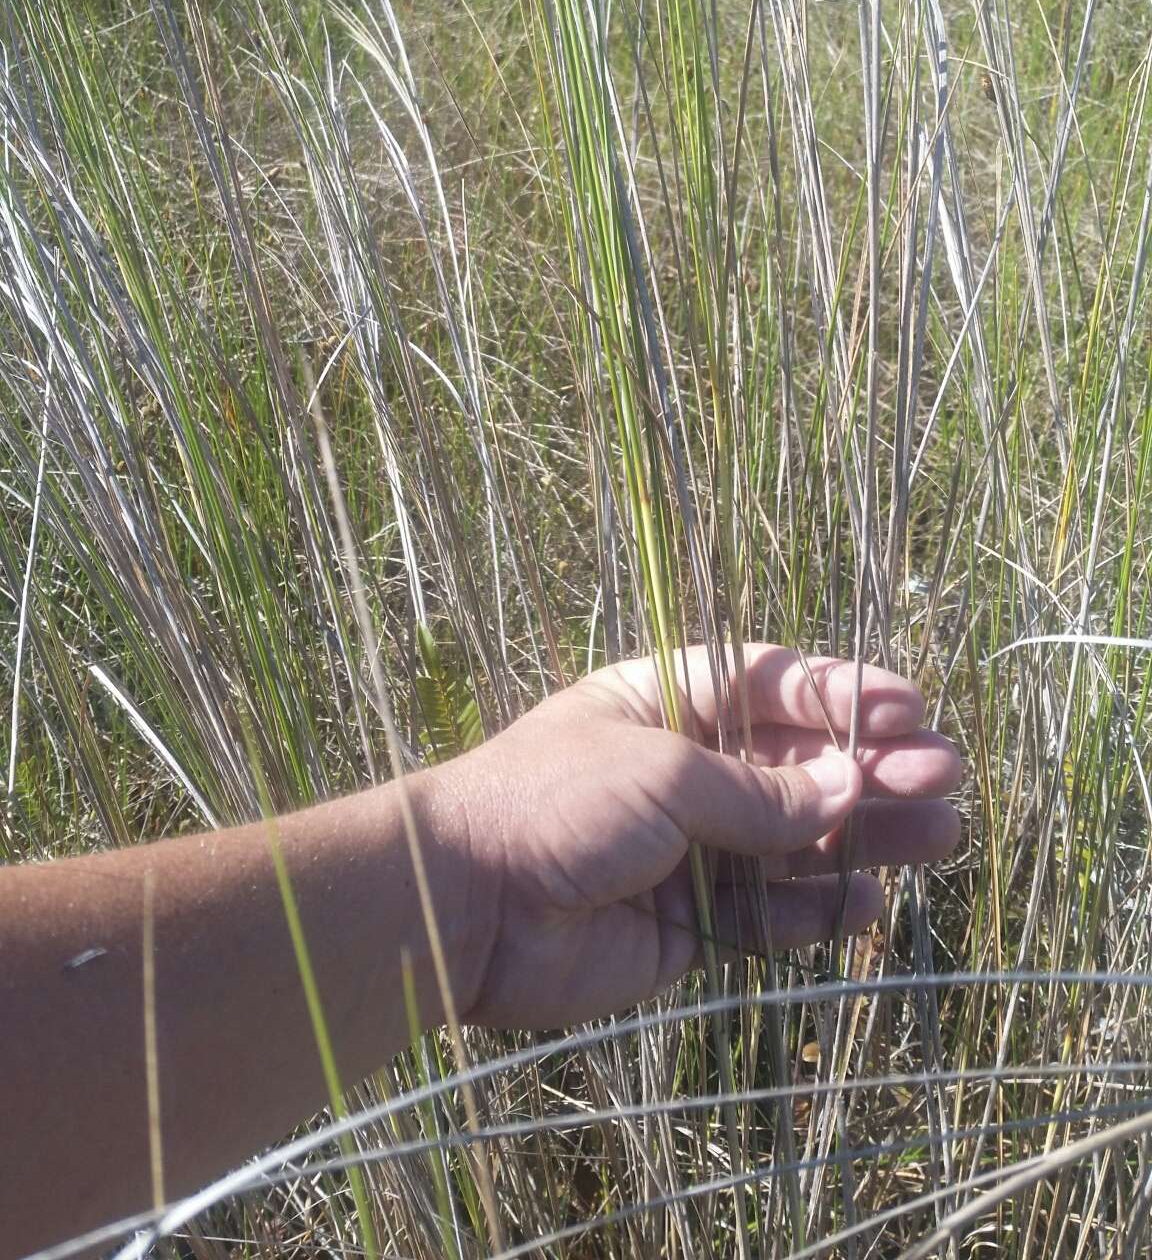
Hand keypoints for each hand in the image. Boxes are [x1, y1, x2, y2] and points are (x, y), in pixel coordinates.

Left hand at [438, 645, 962, 1027]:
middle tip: (946, 777)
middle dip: (873, 768)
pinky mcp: (691, 923)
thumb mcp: (663, 774)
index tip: (912, 708)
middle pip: (799, 763)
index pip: (774, 685)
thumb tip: (844, 788)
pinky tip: (871, 903)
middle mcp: (686, 768)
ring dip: (865, 835)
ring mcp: (691, 848)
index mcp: (668, 699)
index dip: (844, 695)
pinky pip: (772, 913)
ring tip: (940, 836)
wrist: (466, 907)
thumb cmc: (552, 803)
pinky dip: (820, 911)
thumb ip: (759, 791)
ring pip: (798, 839)